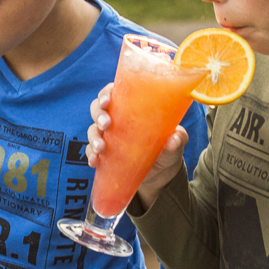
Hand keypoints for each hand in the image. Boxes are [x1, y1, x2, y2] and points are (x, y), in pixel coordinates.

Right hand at [86, 83, 188, 208]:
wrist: (162, 175)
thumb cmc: (168, 150)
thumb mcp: (176, 142)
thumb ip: (178, 139)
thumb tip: (173, 139)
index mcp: (133, 107)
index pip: (114, 92)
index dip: (106, 93)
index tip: (108, 101)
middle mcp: (118, 119)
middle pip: (98, 108)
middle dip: (98, 114)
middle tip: (105, 124)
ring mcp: (110, 136)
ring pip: (92, 129)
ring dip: (93, 136)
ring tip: (101, 148)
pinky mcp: (105, 154)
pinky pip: (92, 151)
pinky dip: (91, 154)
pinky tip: (94, 161)